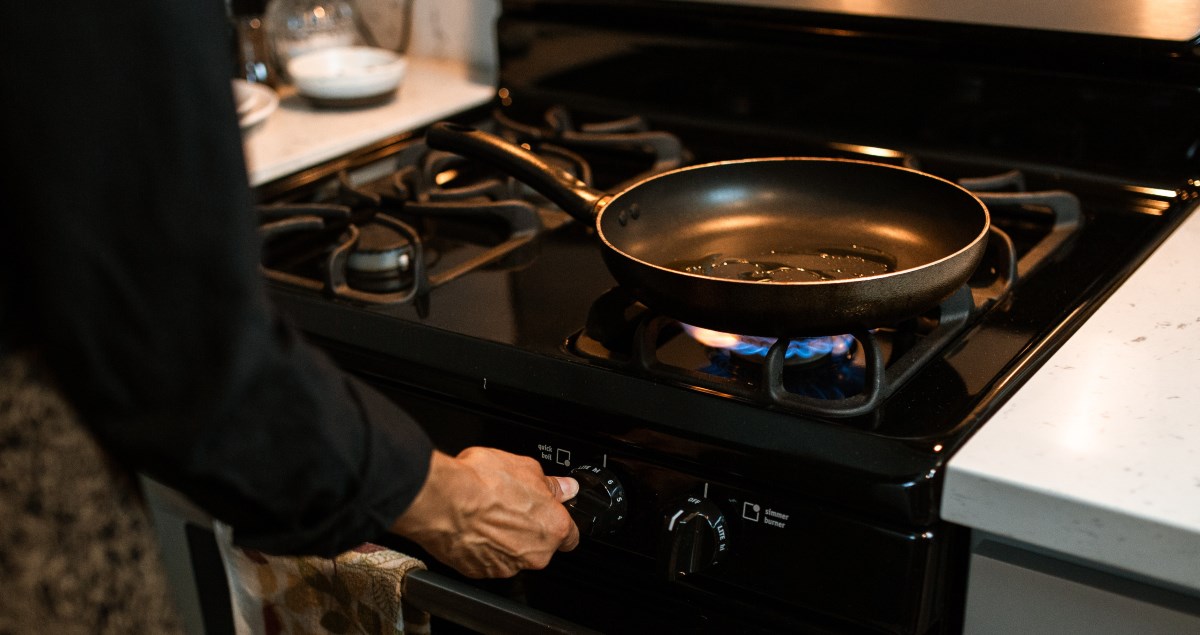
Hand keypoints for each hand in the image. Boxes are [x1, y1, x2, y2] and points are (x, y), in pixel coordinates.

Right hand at [390, 447, 579, 577]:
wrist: (443, 501)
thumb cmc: (482, 483)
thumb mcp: (526, 468)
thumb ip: (550, 483)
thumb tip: (564, 487)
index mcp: (553, 527)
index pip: (571, 535)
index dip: (559, 521)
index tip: (549, 512)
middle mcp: (534, 554)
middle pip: (540, 545)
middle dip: (528, 528)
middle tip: (510, 505)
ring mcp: (506, 566)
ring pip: (512, 553)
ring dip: (504, 537)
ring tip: (486, 512)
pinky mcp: (479, 572)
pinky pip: (487, 560)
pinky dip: (482, 546)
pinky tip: (472, 526)